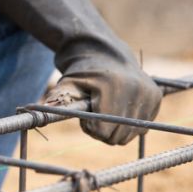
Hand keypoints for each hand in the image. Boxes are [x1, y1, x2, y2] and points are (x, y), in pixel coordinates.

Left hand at [45, 49, 161, 145]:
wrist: (104, 55)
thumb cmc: (80, 74)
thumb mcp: (65, 86)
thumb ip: (55, 101)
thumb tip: (37, 114)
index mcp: (112, 87)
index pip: (103, 130)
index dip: (90, 128)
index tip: (85, 117)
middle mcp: (135, 89)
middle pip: (118, 136)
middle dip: (103, 131)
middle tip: (95, 115)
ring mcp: (149, 94)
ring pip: (131, 135)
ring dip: (116, 130)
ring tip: (107, 111)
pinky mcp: (156, 98)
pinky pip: (142, 128)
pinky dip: (129, 125)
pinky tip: (120, 110)